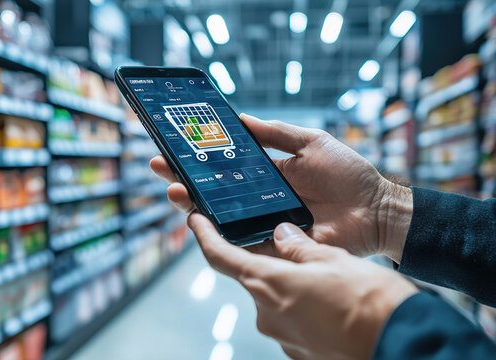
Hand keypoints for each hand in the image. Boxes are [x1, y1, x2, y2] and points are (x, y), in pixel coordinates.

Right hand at [150, 113, 412, 261]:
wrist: (377, 210)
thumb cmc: (349, 173)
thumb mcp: (311, 142)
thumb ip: (276, 133)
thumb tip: (240, 118)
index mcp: (264, 176)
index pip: (222, 167)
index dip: (197, 159)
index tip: (173, 147)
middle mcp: (257, 201)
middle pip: (212, 194)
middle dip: (184, 180)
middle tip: (161, 169)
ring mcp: (263, 225)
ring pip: (220, 220)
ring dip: (193, 206)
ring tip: (175, 192)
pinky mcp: (274, 247)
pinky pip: (242, 244)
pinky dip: (220, 237)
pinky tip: (201, 223)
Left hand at [188, 213, 416, 359]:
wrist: (401, 345)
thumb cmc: (369, 300)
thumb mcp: (333, 258)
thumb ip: (299, 246)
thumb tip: (282, 235)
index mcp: (268, 284)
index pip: (220, 256)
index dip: (204, 235)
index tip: (194, 218)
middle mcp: (267, 314)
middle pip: (254, 276)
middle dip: (268, 260)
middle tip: (296, 246)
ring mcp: (282, 336)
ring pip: (276, 297)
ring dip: (290, 283)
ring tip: (327, 275)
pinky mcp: (299, 350)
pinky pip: (292, 317)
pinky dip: (302, 303)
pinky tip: (331, 299)